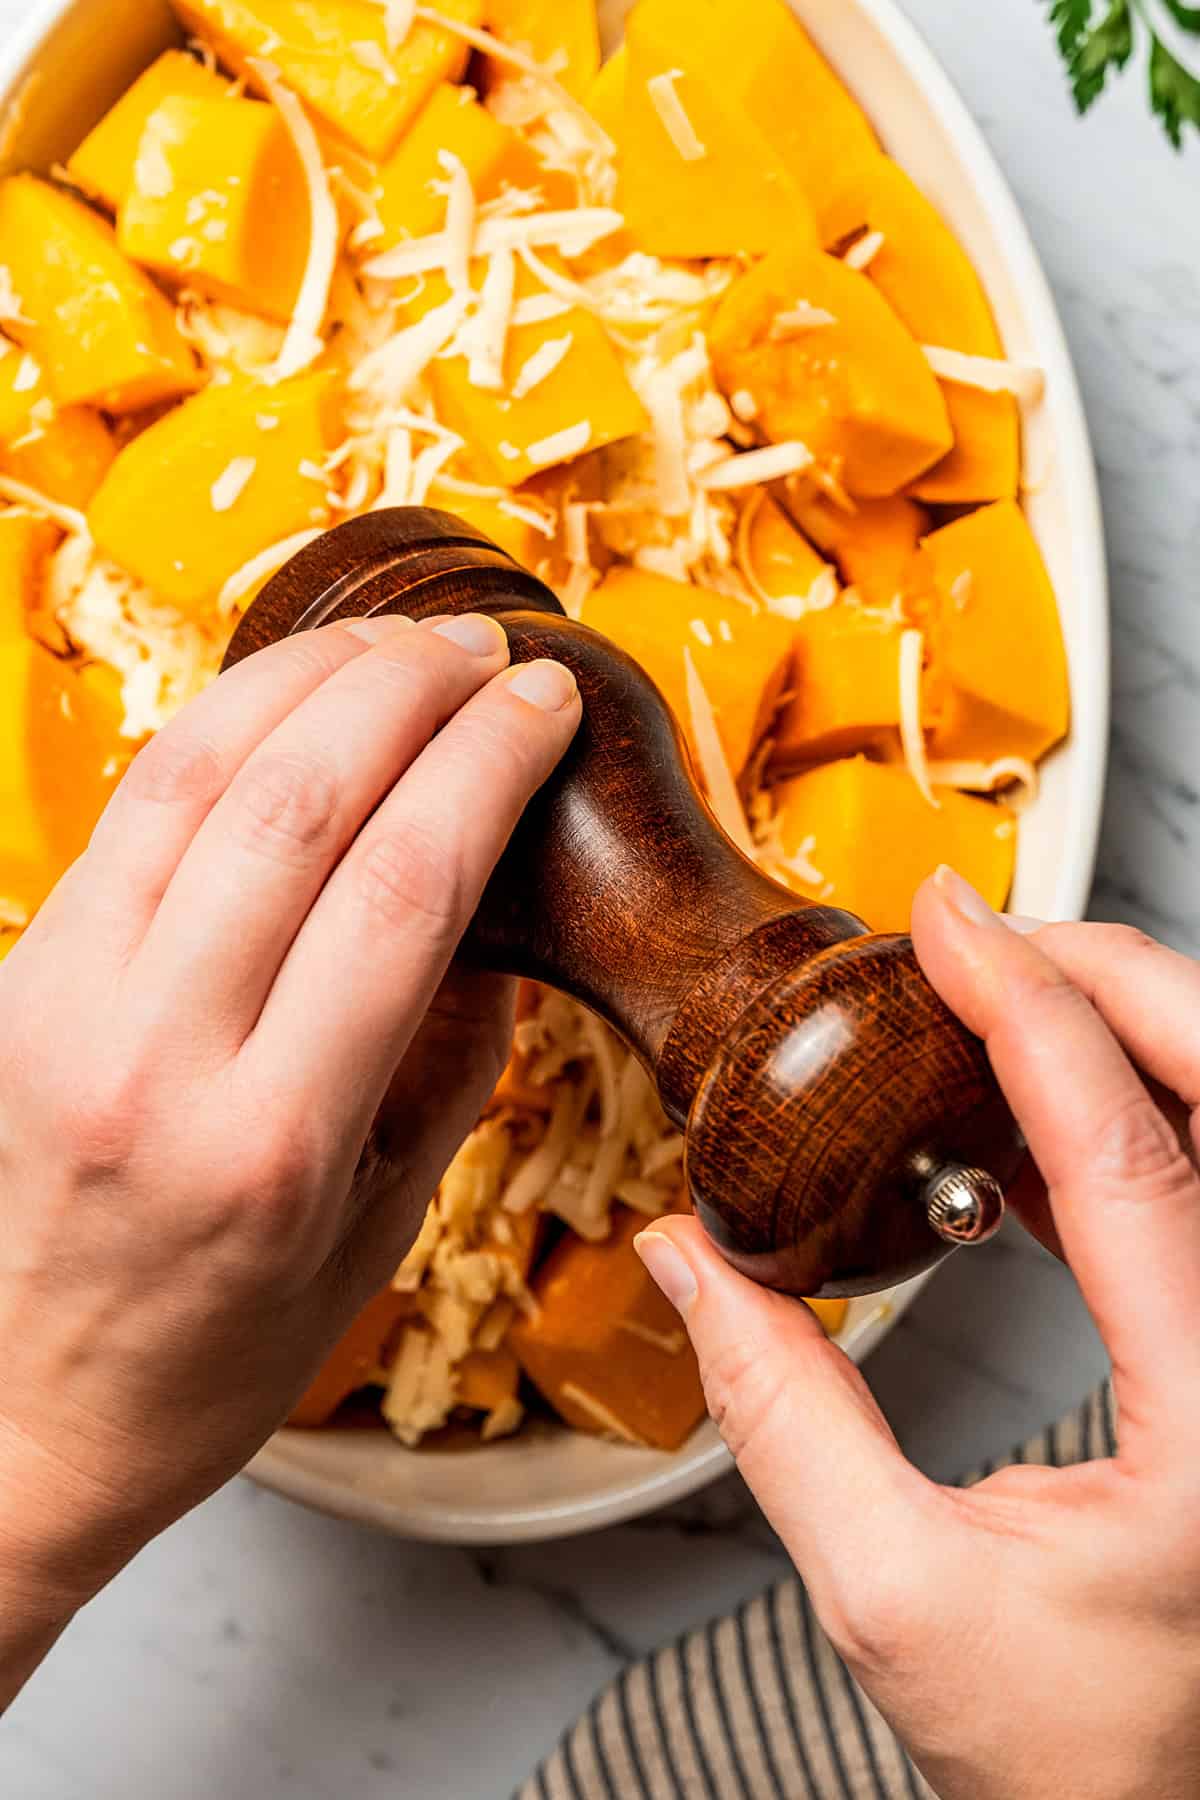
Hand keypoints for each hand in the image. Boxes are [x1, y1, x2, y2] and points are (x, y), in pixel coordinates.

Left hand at [0, 612, 578, 1693]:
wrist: (24, 1415)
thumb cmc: (216, 1352)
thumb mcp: (375, 1235)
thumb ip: (446, 1068)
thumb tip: (493, 914)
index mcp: (273, 1144)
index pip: (404, 890)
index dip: (486, 766)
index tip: (545, 704)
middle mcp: (154, 1057)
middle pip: (299, 804)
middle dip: (409, 694)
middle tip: (484, 651)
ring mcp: (65, 1005)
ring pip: (196, 776)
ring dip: (309, 679)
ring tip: (396, 641)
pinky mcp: (21, 975)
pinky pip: (130, 811)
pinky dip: (218, 726)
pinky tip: (283, 694)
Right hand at [636, 868, 1199, 1799]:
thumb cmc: (1079, 1760)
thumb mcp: (897, 1595)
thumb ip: (779, 1410)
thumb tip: (689, 1257)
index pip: (1129, 1157)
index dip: (1028, 1010)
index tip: (941, 921)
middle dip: (1108, 977)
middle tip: (978, 940)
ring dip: (1126, 1029)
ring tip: (993, 1006)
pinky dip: (1139, 1104)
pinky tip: (1036, 1115)